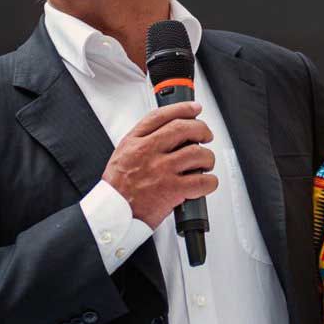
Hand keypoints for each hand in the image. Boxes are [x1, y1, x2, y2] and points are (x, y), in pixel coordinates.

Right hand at [101, 102, 218, 228]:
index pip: (162, 116)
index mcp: (135, 142)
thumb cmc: (117, 189)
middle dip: (201, 129)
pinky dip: (210, 182)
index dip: (183, 108)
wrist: (112, 214)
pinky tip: (206, 183)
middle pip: (184, 129)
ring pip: (197, 153)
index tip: (194, 108)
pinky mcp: (172, 190)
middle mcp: (148, 152)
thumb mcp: (122, 154)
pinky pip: (202, 181)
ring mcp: (161, 170)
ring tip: (205, 163)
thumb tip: (169, 132)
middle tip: (206, 136)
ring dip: (207, 157)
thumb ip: (143, 140)